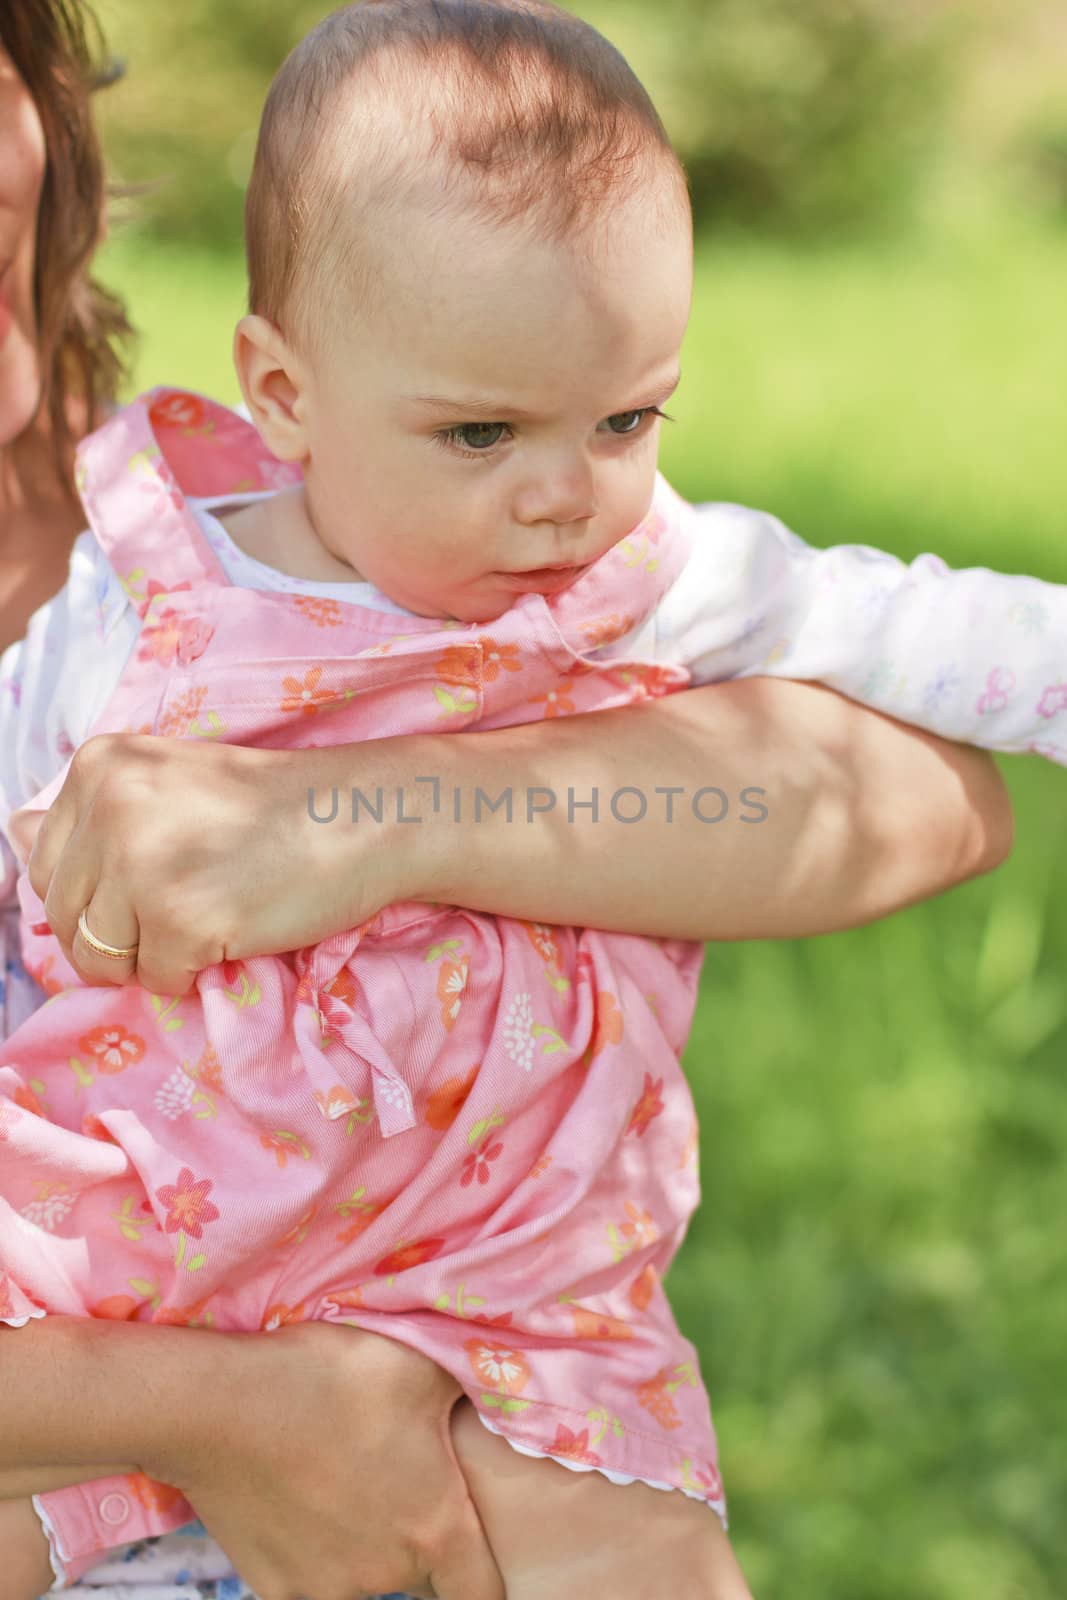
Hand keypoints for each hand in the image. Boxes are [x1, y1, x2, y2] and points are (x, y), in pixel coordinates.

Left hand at [22, 733, 410, 995]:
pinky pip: (159, 980)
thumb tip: (11, 830)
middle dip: (123, 930)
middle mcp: (108, 807)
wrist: (360, 815)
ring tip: (213, 913)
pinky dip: (197, 972)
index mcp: (99, 767)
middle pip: (67, 918)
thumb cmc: (271, 807)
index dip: (98, 893)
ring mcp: (141, 864)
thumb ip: (90, 812)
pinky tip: (237, 926)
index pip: (45, 866)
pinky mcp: (180, 919)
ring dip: (157, 954)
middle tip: (192, 901)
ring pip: (102, 957)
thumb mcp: (167, 784)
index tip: (160, 878)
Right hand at [150, 1322, 502, 1599]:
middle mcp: (386, 1573)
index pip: (483, 1592)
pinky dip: (312, 1547)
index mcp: (435, 1527)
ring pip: (363, 1576)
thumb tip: (495, 1399)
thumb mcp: (420, 1367)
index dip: (491, 1579)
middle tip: (398, 1481)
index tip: (481, 1560)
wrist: (223, 1406)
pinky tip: (298, 1494)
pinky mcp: (273, 1587)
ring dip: (364, 1542)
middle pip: (420, 1575)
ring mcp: (325, 1587)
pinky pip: (310, 1576)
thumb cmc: (332, 1381)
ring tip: (342, 1478)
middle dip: (418, 1538)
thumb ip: (467, 1394)